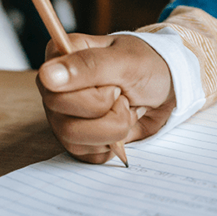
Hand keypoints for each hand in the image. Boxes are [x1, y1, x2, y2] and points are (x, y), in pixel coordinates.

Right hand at [36, 34, 174, 163]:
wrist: (169, 86)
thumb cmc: (147, 65)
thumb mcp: (125, 60)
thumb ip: (87, 65)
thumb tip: (47, 76)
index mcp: (58, 60)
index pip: (53, 91)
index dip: (93, 96)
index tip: (115, 86)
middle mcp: (55, 90)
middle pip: (65, 123)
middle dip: (109, 114)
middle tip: (124, 96)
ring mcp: (64, 116)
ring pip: (75, 141)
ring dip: (114, 129)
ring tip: (126, 109)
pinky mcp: (79, 139)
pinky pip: (88, 155)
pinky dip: (113, 144)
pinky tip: (123, 124)